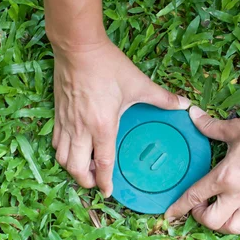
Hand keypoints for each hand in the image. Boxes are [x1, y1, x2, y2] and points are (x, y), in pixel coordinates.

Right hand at [52, 39, 189, 196]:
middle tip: (96, 182)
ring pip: (62, 158)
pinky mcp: (58, 114)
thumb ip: (162, 98)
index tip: (108, 192)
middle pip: (77, 168)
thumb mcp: (138, 83)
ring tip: (85, 168)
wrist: (77, 47)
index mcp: (103, 126)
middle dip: (86, 181)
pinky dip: (63, 152)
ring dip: (73, 169)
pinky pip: (56, 142)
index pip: (103, 164)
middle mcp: (82, 129)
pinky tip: (73, 149)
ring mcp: (67, 122)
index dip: (105, 182)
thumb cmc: (107, 65)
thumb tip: (183, 104)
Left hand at [165, 106, 239, 233]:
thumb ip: (210, 125)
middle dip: (201, 217)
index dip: (179, 207)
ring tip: (220, 210)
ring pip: (235, 227)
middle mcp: (239, 194)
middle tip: (200, 205)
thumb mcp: (236, 127)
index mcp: (226, 176)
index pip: (195, 196)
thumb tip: (192, 114)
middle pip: (213, 221)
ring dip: (223, 223)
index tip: (169, 214)